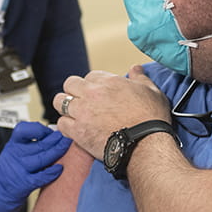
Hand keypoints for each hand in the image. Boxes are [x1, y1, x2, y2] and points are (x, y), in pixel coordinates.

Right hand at [0, 121, 71, 211]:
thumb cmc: (9, 174)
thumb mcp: (13, 154)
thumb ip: (28, 145)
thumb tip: (52, 134)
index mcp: (11, 145)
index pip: (23, 130)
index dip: (39, 129)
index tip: (51, 131)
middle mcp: (13, 156)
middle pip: (38, 144)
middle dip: (55, 139)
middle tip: (67, 137)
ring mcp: (17, 170)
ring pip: (42, 158)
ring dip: (57, 152)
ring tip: (66, 147)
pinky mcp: (22, 185)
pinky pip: (41, 177)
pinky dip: (52, 172)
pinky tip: (60, 168)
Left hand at [53, 65, 170, 158]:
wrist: (146, 144)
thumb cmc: (151, 118)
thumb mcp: (151, 90)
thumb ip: (140, 77)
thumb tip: (135, 68)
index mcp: (107, 81)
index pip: (90, 76)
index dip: (93, 85)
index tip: (98, 95)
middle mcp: (91, 93)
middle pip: (69, 84)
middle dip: (74, 91)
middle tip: (82, 102)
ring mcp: (82, 112)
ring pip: (60, 102)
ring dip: (66, 107)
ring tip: (74, 115)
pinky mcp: (78, 132)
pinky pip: (61, 124)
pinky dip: (66, 127)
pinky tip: (75, 130)